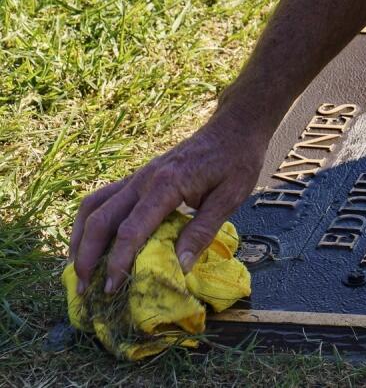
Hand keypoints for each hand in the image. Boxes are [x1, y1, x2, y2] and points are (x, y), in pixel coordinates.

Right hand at [69, 115, 268, 294]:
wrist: (234, 126)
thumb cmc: (237, 160)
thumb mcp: (230, 197)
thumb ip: (203, 231)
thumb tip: (179, 266)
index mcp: (167, 185)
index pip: (131, 229)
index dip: (118, 261)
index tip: (111, 287)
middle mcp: (144, 179)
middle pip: (100, 218)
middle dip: (87, 256)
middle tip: (85, 288)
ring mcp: (137, 176)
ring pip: (93, 206)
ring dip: (80, 238)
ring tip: (78, 268)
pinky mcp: (138, 177)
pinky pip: (102, 198)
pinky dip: (90, 222)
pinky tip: (90, 241)